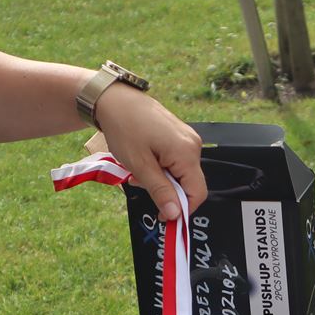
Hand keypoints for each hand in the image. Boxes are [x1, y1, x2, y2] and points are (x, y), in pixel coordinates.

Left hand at [93, 86, 206, 222]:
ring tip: (139, 170)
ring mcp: (188, 139)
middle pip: (189, 183)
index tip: (162, 216)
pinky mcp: (181, 136)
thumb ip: (160, 191)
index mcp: (187, 153)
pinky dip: (162, 167)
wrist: (116, 99)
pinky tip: (145, 160)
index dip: (182, 209)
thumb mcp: (140, 166)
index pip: (198, 192)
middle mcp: (194, 145)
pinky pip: (177, 161)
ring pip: (182, 173)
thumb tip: (176, 215)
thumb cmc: (125, 129)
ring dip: (162, 179)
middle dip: (167, 191)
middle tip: (140, 183)